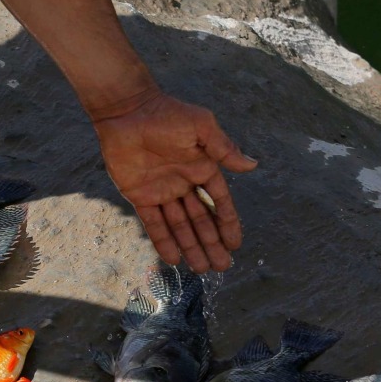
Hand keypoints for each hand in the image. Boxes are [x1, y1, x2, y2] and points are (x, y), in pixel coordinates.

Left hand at [93, 91, 256, 272]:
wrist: (128, 111)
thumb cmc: (167, 114)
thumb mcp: (201, 127)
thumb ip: (224, 149)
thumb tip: (252, 165)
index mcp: (201, 168)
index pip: (218, 202)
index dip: (227, 223)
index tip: (235, 244)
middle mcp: (184, 184)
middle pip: (200, 220)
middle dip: (211, 244)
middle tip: (221, 267)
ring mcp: (162, 193)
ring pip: (179, 227)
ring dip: (191, 247)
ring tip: (201, 269)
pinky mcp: (140, 197)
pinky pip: (154, 224)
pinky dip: (163, 241)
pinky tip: (174, 259)